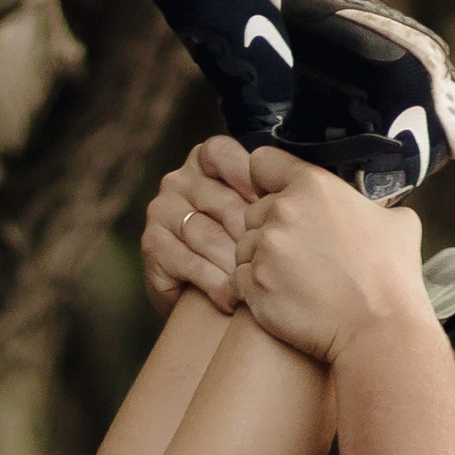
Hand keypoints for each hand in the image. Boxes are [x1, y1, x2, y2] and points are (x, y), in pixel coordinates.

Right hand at [139, 136, 259, 315]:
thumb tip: (302, 190)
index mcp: (203, 161)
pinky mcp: (152, 245)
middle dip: (252, 236)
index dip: (251, 179)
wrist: (201, 300)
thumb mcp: (256, 214)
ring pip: (208, 234)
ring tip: (258, 283)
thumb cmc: (240, 249)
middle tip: (276, 261)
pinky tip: (233, 298)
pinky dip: (216, 284)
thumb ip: (269, 194)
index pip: (223, 154)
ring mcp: (161, 211)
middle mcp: (177, 180)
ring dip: (236, 264)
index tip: (276, 209)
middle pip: (223, 201)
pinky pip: (190, 263)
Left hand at [235, 148, 424, 364]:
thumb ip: (373, 207)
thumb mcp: (398, 223)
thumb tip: (374, 210)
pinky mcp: (253, 284)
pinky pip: (239, 278)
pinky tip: (285, 298)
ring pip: (244, 246)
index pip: (262, 162)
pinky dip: (255, 289)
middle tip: (299, 253)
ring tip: (295, 280)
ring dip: (261, 260)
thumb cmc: (391, 279)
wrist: (379, 331)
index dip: (268, 180)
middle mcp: (282, 210)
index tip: (276, 195)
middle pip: (253, 210)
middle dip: (270, 229)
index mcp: (313, 186)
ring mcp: (264, 249)